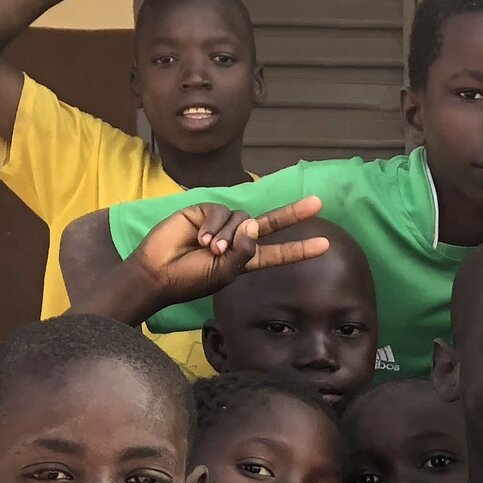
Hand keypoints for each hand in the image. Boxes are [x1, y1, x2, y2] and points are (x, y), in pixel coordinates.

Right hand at [126, 197, 330, 307]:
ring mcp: (222, 225)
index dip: (300, 249)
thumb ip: (243, 252)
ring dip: (228, 235)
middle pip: (270, 223)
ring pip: (241, 219)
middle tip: (318, 204)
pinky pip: (221, 211)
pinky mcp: (205, 211)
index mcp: (246, 259)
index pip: (278, 253)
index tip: (324, 245)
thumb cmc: (190, 279)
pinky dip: (214, 225)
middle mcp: (238, 239)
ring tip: (209, 249)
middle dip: (294, 214)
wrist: (158, 271)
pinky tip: (199, 238)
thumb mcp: (224, 273)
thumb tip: (253, 224)